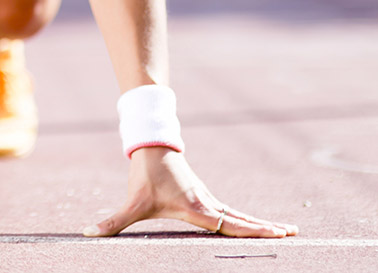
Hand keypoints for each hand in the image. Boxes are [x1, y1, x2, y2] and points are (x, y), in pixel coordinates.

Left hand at [83, 147, 297, 237]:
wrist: (150, 148)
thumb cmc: (143, 178)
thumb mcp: (131, 204)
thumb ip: (112, 222)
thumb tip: (88, 233)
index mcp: (196, 208)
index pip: (228, 223)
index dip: (250, 230)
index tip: (273, 233)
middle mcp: (207, 204)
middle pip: (241, 219)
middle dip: (265, 228)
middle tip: (293, 233)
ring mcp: (208, 200)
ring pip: (239, 215)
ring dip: (261, 223)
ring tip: (287, 231)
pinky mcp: (205, 198)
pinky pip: (232, 212)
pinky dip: (248, 219)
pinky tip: (259, 225)